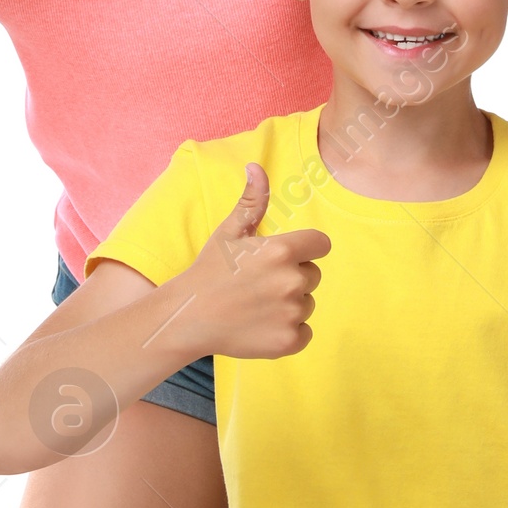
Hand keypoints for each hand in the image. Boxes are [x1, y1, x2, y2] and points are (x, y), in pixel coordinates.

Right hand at [175, 165, 329, 359]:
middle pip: (313, 275)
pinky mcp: (288, 341)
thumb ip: (252, 201)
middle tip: (259, 284)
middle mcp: (291, 280)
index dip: (305, 249)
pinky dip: (288, 331)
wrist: (187, 317)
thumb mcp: (229, 232)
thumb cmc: (209, 271)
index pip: (320, 244)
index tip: (283, 257)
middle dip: (293, 277)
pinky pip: (305, 331)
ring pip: (308, 303)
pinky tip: (261, 325)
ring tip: (256, 305)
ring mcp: (291, 313)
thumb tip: (256, 166)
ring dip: (290, 304)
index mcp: (281, 250)